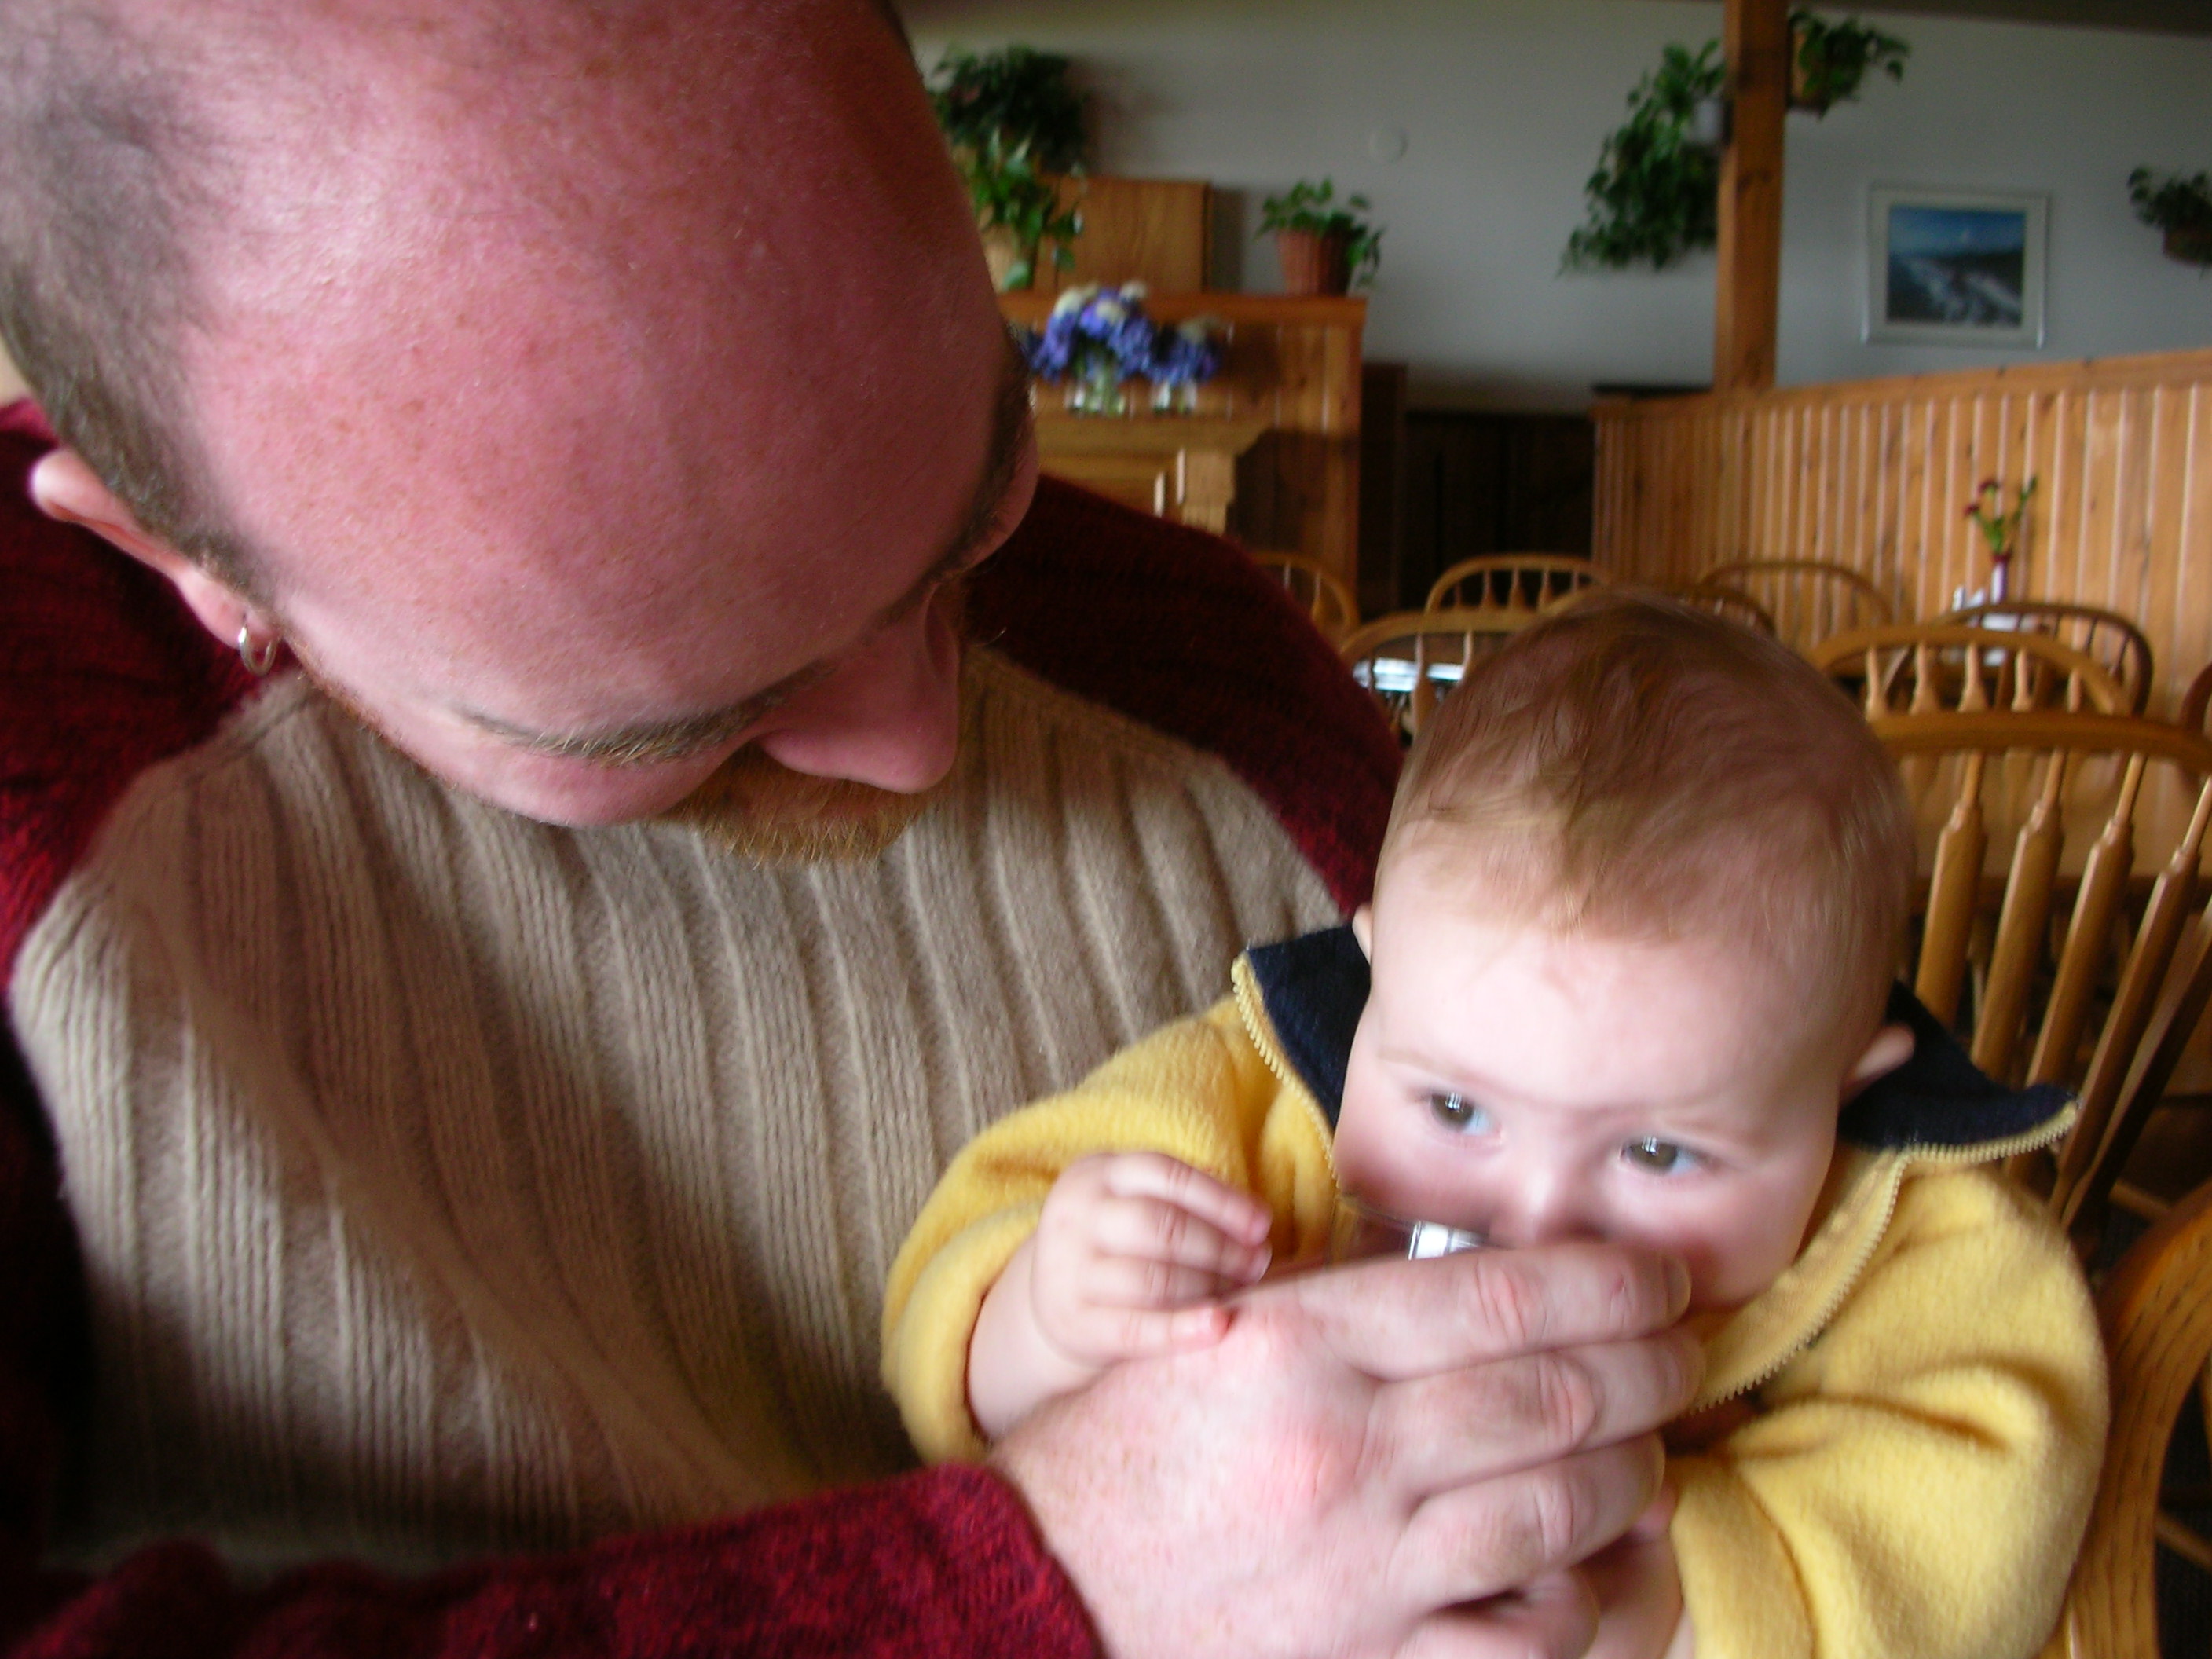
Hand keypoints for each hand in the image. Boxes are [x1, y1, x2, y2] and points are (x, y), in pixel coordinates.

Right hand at [969, 1153, 1272, 1437]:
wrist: (1051, 1294)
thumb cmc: (1118, 1241)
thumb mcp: (1133, 1201)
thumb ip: (1185, 1202)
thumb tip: (1257, 1220)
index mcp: (1099, 1174)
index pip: (1166, 1175)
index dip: (1221, 1200)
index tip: (1262, 1224)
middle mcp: (1076, 1216)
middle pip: (1159, 1226)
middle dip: (1219, 1246)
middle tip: (1257, 1263)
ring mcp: (1067, 1270)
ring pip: (1150, 1279)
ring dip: (1209, 1286)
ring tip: (1242, 1292)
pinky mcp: (1072, 1322)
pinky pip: (1133, 1328)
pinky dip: (1180, 1328)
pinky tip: (1218, 1325)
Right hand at [996, 1241, 1702, 1658]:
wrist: (1039, 1588)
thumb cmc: (1122, 1452)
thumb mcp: (1214, 1338)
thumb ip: (1337, 1306)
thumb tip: (1477, 1290)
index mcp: (1302, 1345)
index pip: (1502, 1296)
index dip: (1610, 1284)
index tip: (1659, 1280)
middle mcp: (1346, 1447)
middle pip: (1553, 1395)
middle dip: (1648, 1370)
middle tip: (1685, 1354)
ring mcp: (1367, 1565)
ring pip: (1557, 1509)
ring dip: (1631, 1476)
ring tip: (1649, 1452)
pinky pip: (1524, 1633)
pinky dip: (1581, 1598)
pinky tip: (1594, 1566)